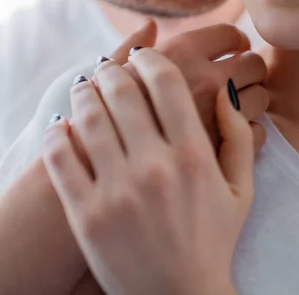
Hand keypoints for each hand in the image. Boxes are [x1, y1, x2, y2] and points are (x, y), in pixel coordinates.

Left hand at [42, 49, 252, 294]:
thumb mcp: (240, 189)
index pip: (165, 82)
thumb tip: (224, 91)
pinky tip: (62, 124)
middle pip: (122, 91)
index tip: (143, 56)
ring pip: (88, 116)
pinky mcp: (85, 214)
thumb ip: (239, 136)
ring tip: (85, 89)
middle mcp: (154, 167)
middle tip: (109, 69)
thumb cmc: (212, 240)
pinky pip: (60, 156)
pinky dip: (57, 132)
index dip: (150, 59)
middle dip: (113, 70)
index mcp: (193, 156)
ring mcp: (116, 191)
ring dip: (83, 93)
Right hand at [111, 20, 268, 151]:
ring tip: (231, 111)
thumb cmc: (98, 125)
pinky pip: (257, 133)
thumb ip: (131, 48)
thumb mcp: (104, 78)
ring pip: (260, 98)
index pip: (231, 34)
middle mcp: (204, 79)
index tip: (230, 53)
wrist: (100, 178)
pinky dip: (248, 134)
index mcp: (180, 53)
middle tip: (236, 82)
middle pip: (254, 63)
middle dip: (249, 72)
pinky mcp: (224, 151)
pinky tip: (227, 137)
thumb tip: (149, 25)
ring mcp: (218, 116)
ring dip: (250, 103)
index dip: (235, 43)